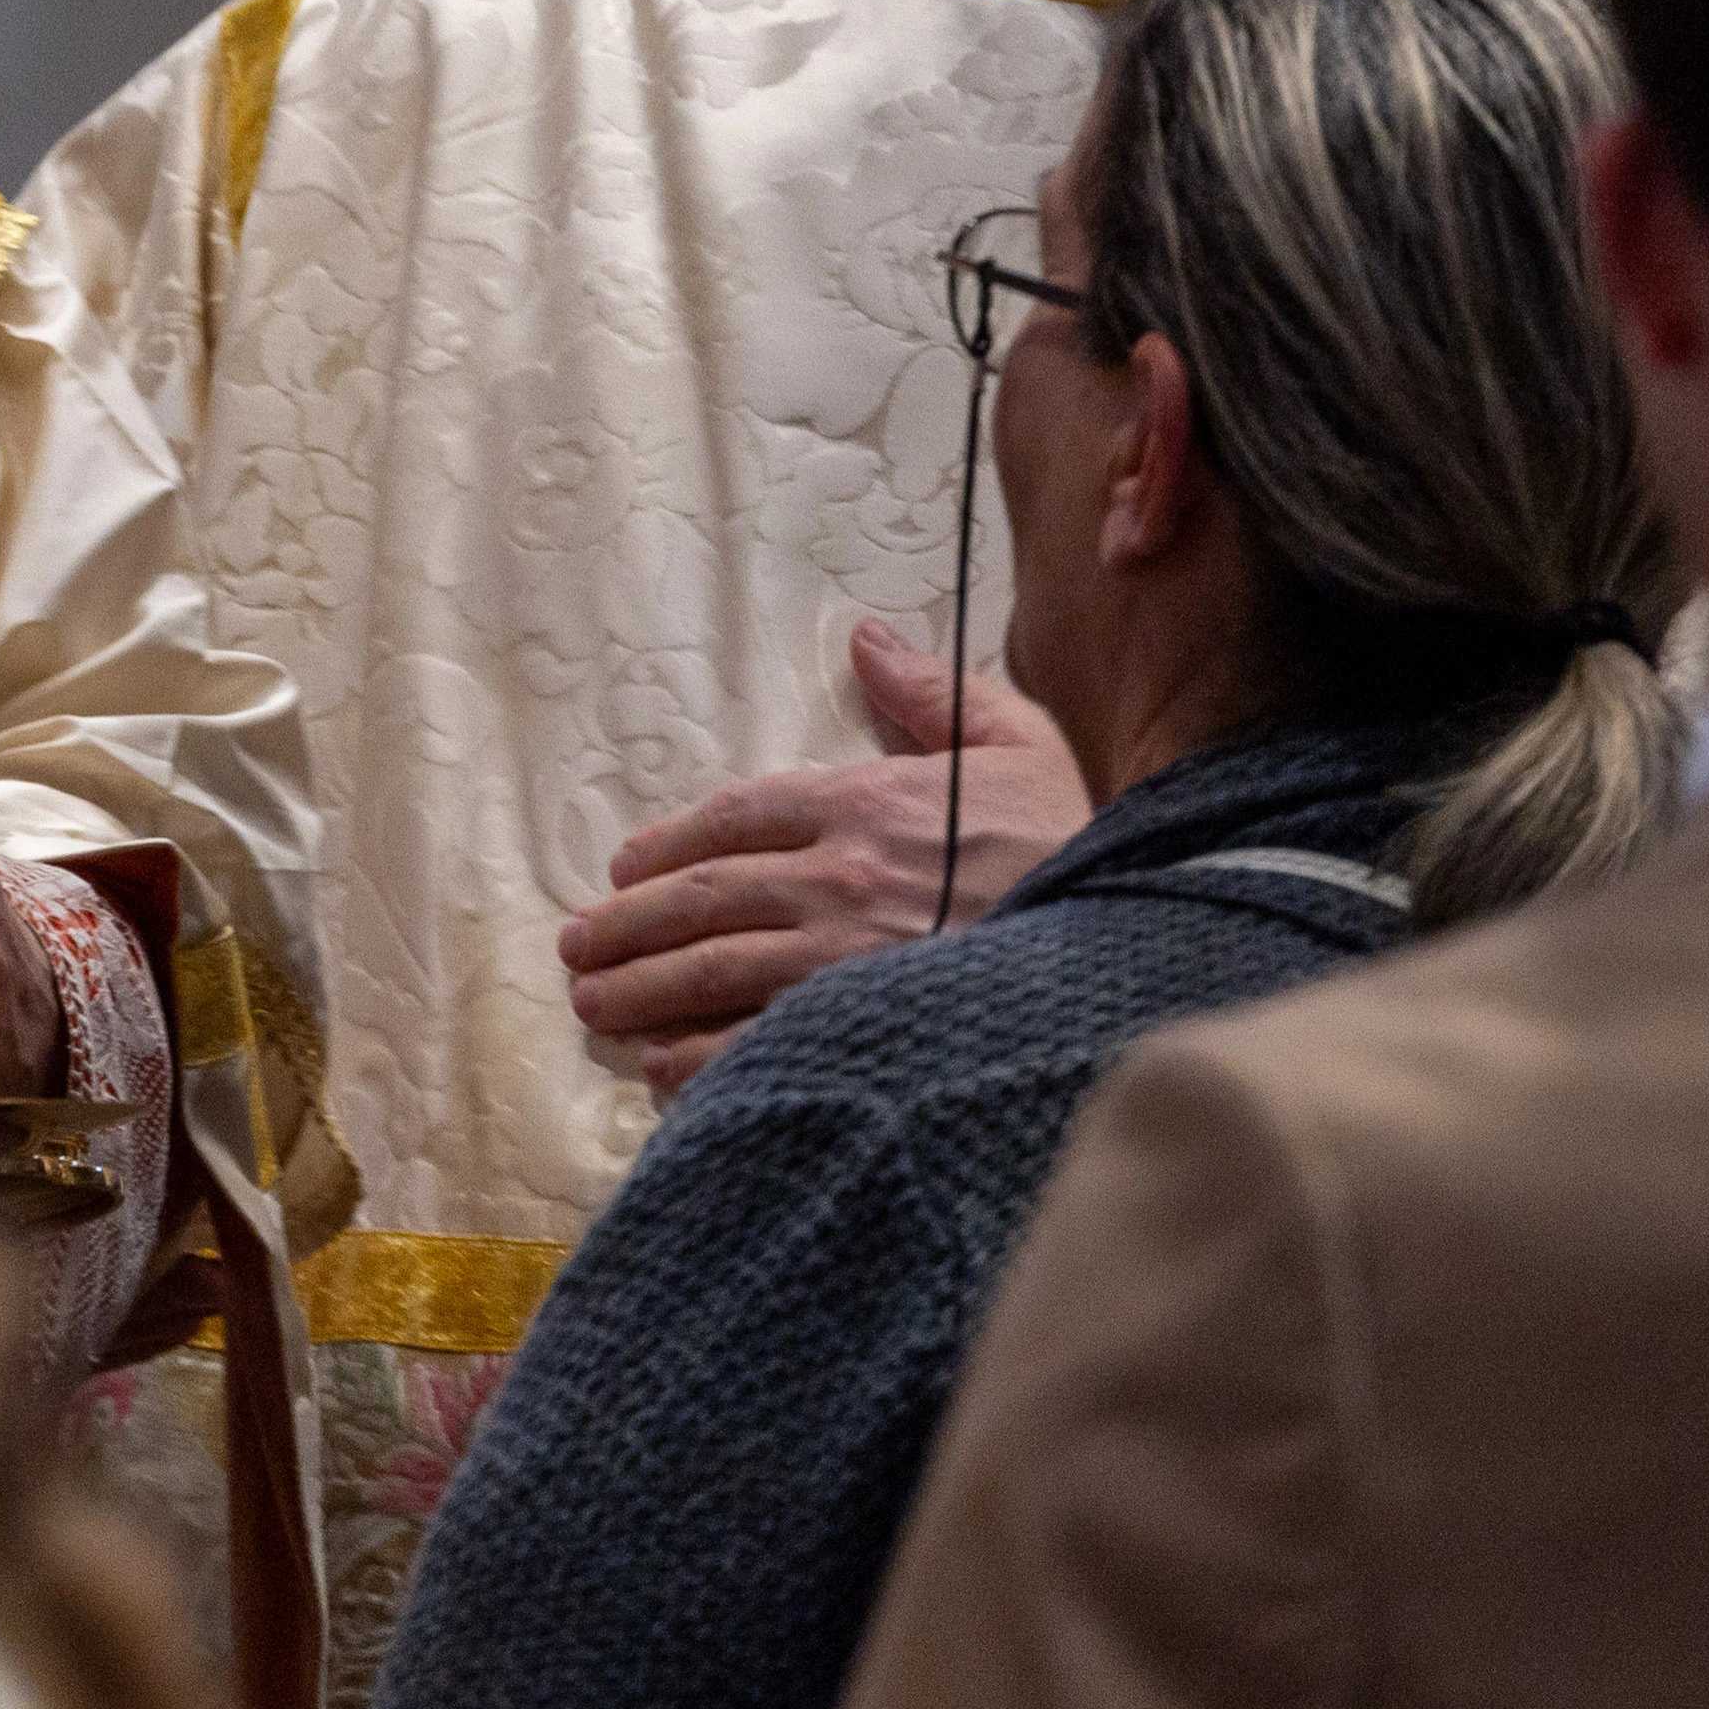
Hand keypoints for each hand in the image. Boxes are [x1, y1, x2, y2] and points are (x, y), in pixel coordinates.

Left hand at [558, 618, 1086, 1095]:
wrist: (1132, 948)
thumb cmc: (1077, 842)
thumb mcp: (1018, 740)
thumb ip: (933, 692)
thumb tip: (867, 637)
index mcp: (868, 803)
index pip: (737, 816)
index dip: (669, 844)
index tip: (624, 870)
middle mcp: (841, 879)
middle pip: (704, 897)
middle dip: (629, 924)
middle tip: (576, 947)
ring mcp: (847, 962)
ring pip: (713, 971)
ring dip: (641, 988)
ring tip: (592, 1002)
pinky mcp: (865, 1031)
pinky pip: (759, 1045)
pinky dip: (700, 1060)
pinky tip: (660, 1071)